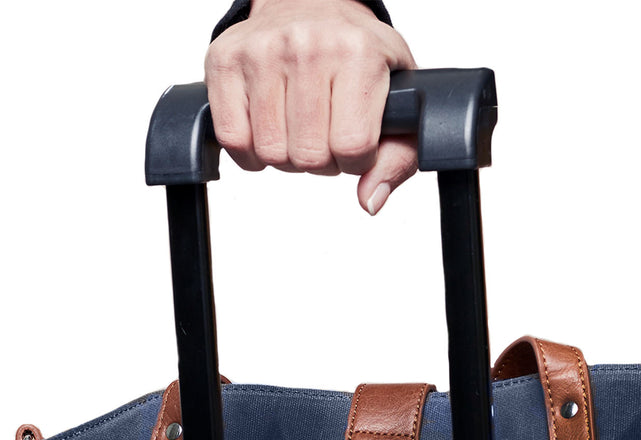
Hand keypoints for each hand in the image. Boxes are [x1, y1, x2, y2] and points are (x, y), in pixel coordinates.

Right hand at [205, 0, 416, 213]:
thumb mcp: (400, 103)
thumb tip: (370, 201)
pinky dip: (250, 152)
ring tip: (299, 128)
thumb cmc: (360, 56)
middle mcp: (306, 45)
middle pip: (308, 156)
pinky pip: (231, 138)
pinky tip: (268, 132)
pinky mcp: (223, 58)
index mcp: (357, 53)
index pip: (352, 148)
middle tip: (326, 134)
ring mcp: (260, 50)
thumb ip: (396, 160)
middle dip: (322, 161)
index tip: (355, 141)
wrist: (313, 3)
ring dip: (287, 156)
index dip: (356, 161)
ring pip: (270, 152)